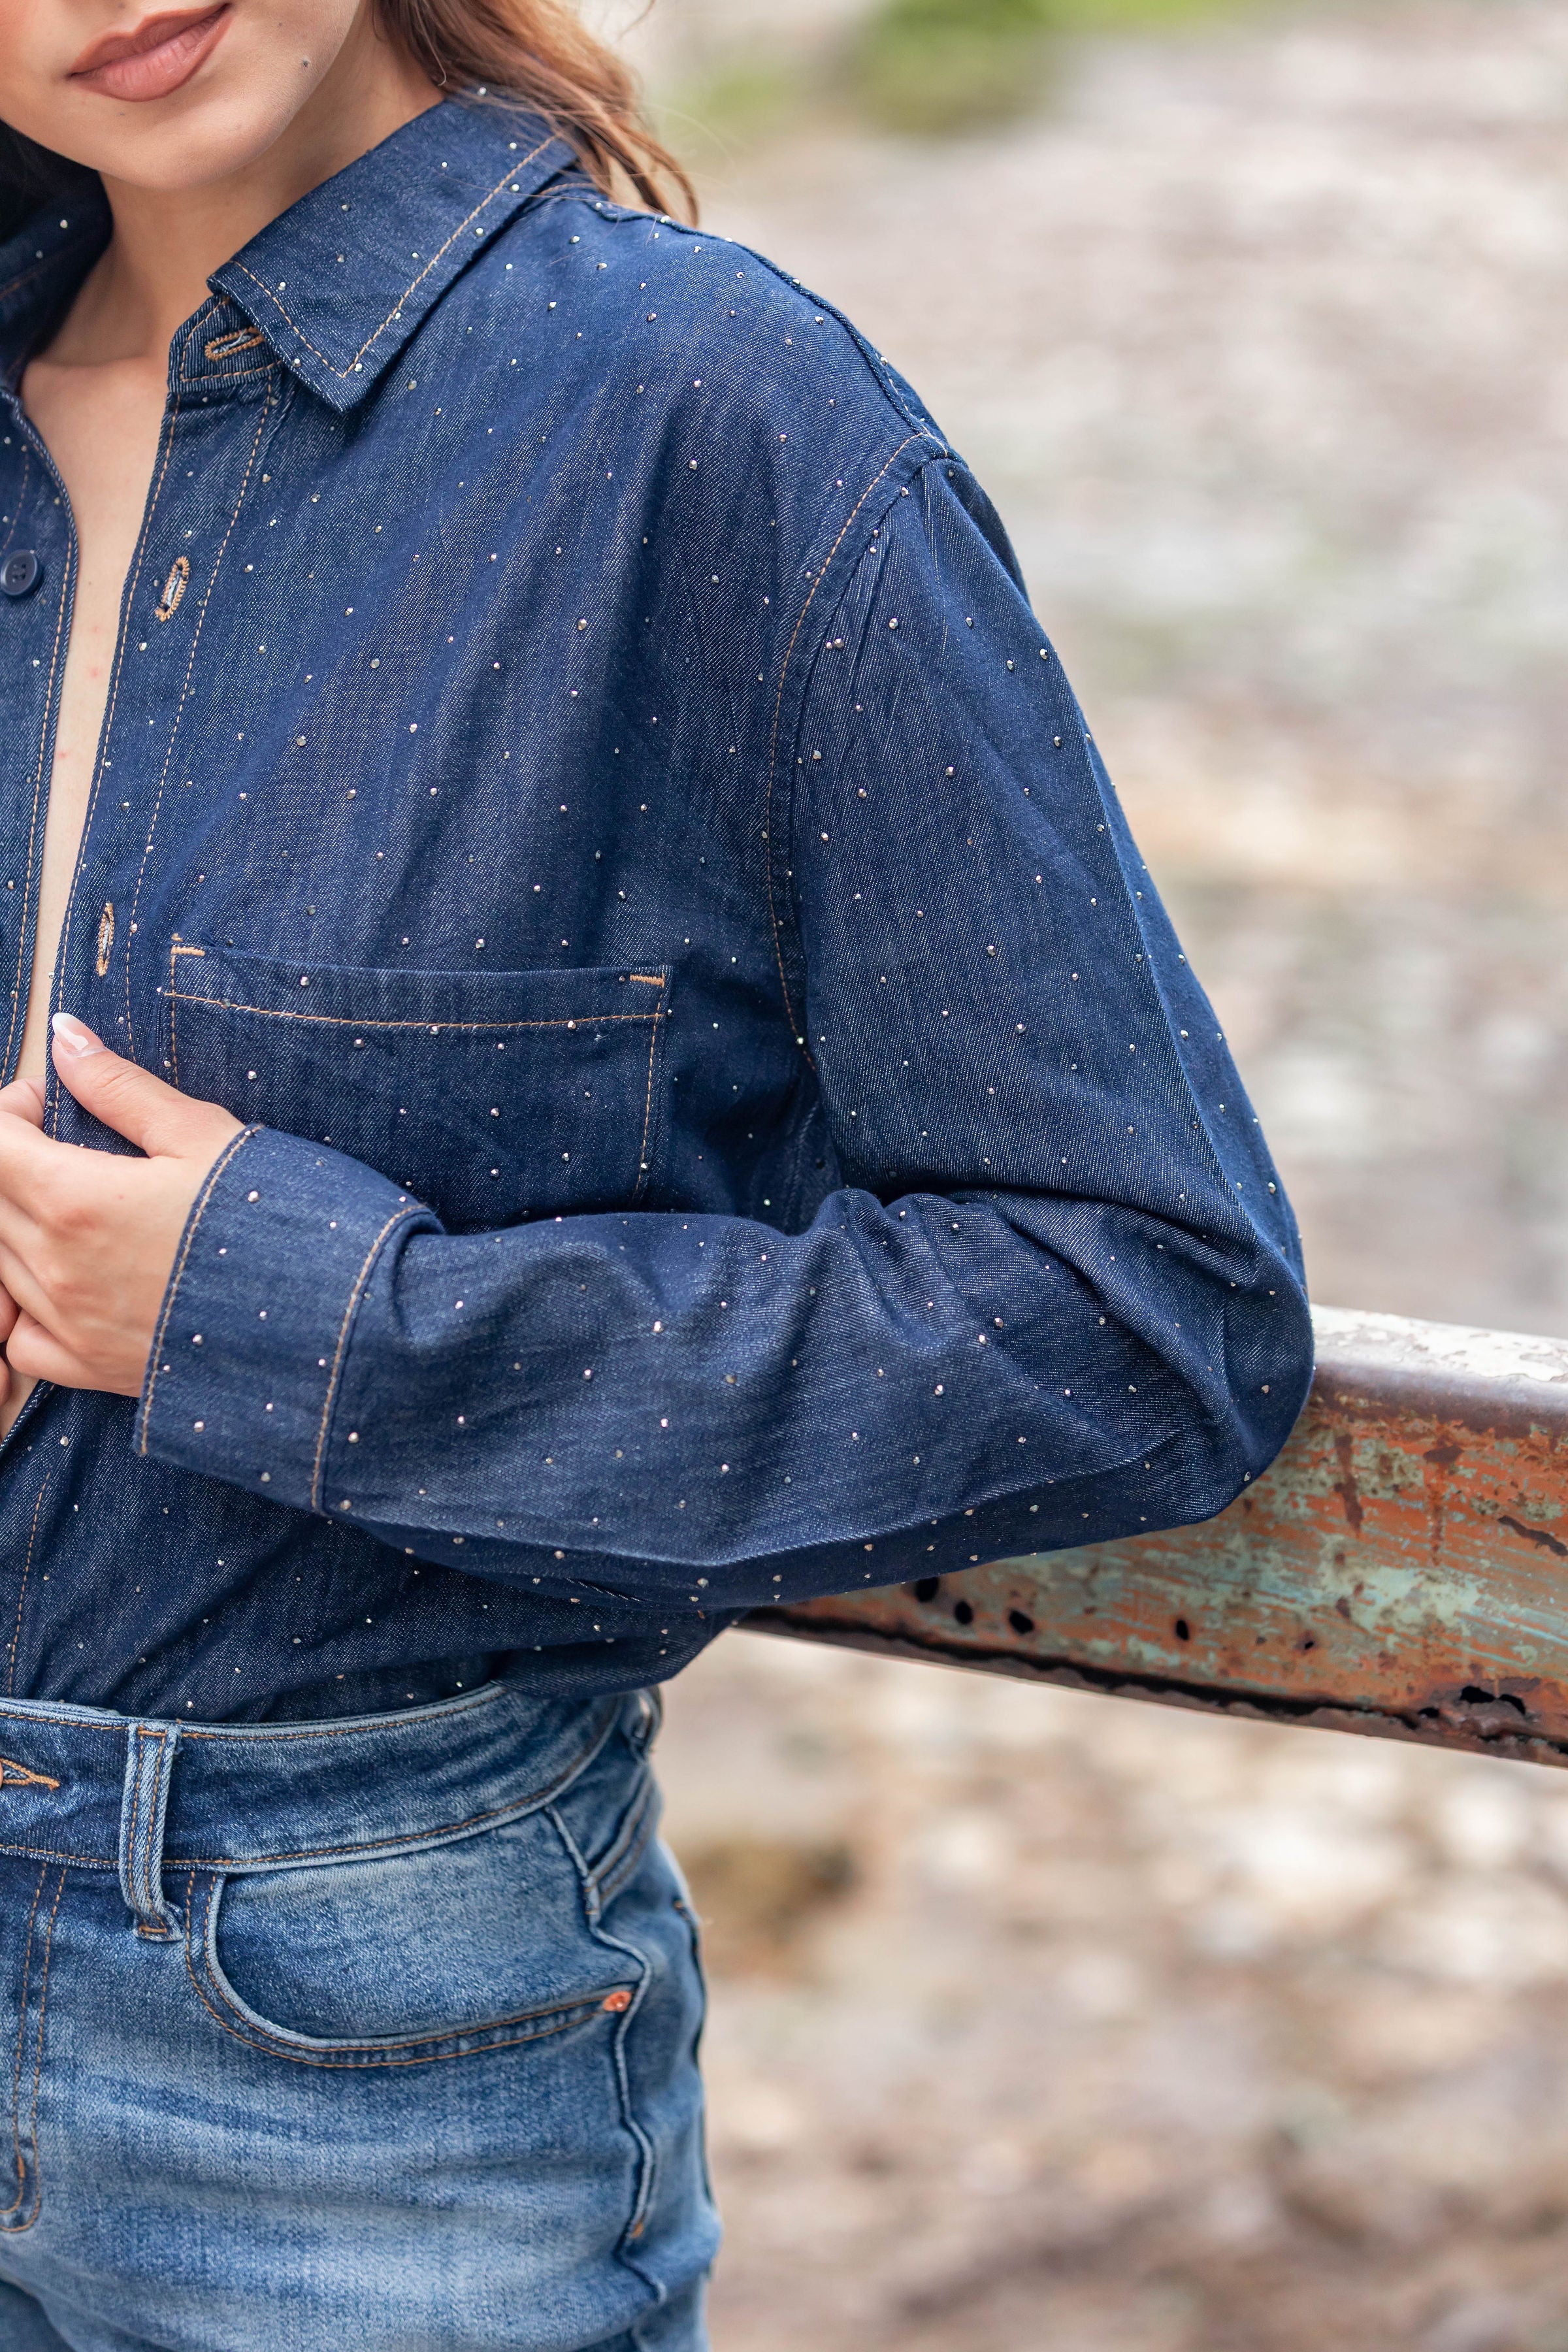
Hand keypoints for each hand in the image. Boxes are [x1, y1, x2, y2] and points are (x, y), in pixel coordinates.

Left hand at [0, 1016, 243, 1398]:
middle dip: (15, 1159)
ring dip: (21, 1222)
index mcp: (75, 1199)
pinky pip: (18, 1336)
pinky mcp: (91, 1368)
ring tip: (84, 1207)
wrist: (337, 1321)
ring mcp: (69, 1324)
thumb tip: (64, 1039)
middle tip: (74, 1146)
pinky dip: (23, 1305)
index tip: (52, 1105)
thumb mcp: (203, 1135)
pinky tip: (69, 1282)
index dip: (13, 1111)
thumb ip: (119, 1088)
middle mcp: (56, 1267)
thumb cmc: (279, 1220)